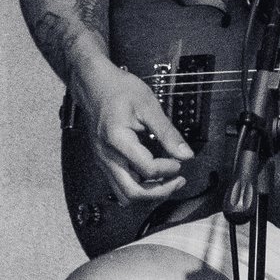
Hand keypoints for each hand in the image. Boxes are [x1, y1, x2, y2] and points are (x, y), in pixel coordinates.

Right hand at [74, 61, 195, 200]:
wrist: (94, 85)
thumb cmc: (119, 90)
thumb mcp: (149, 106)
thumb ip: (168, 132)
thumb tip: (186, 154)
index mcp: (118, 140)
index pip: (147, 169)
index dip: (168, 169)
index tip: (180, 161)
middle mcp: (107, 156)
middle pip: (132, 193)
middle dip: (160, 192)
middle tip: (178, 181)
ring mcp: (103, 161)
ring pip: (125, 194)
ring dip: (149, 194)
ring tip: (168, 182)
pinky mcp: (104, 162)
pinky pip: (120, 185)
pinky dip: (139, 187)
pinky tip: (153, 177)